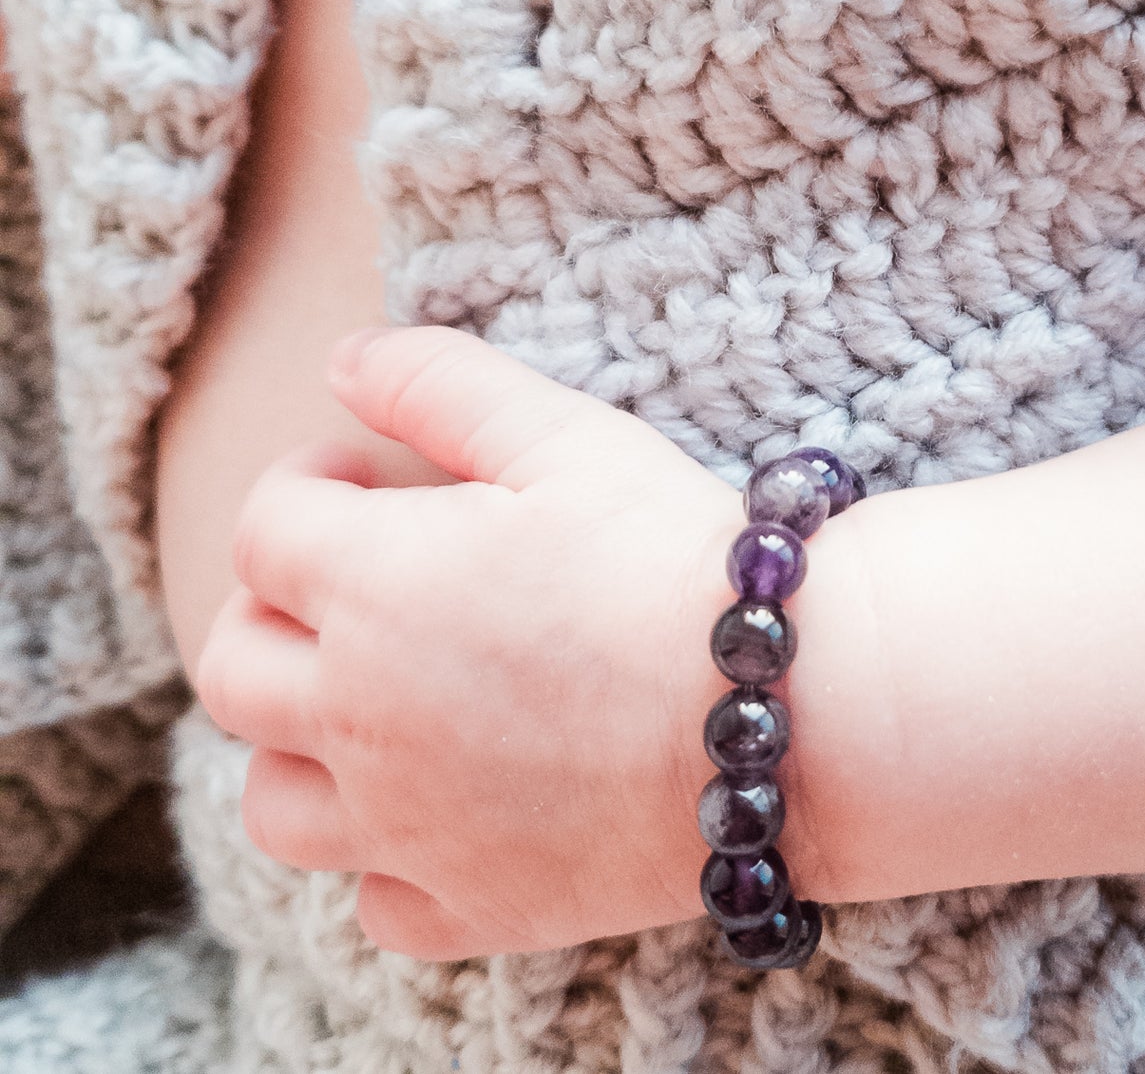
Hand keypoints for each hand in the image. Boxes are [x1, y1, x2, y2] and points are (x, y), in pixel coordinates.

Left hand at [193, 326, 748, 960]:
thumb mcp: (566, 435)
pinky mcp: (467, 907)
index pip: (263, 530)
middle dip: (276, 606)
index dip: (306, 483)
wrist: (788, 707)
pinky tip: (452, 800)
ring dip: (304, 742)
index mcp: (372, 588)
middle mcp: (357, 718)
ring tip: (386, 699)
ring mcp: (403, 829)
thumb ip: (440, 382)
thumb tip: (344, 357)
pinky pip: (373, 898)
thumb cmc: (677, 556)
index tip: (366, 474)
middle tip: (360, 579)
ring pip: (274, 800)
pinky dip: (389, 852)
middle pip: (235, 668)